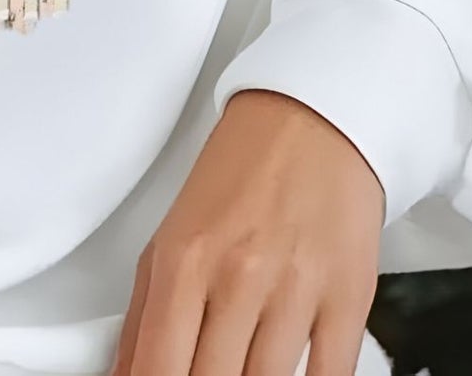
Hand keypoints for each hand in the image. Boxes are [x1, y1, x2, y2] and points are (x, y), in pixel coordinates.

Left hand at [109, 88, 383, 375]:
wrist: (311, 120)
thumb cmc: (240, 174)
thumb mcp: (170, 237)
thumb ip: (142, 317)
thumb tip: (123, 375)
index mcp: (184, 260)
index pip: (157, 368)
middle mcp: (238, 275)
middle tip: (205, 367)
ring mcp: (295, 290)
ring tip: (241, 367)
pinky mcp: (348, 298)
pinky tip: (289, 375)